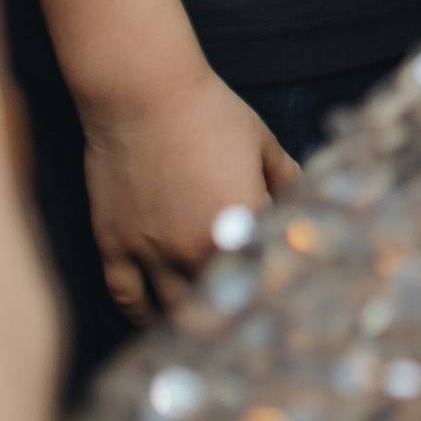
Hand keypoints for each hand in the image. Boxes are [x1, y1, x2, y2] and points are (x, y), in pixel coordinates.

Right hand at [82, 68, 294, 322]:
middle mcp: (196, 248)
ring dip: (189, 318)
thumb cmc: (209, 110)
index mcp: (240, 224)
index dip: (274, 281)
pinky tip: (150, 317)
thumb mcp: (261, 140)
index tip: (280, 294)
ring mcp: (152, 251)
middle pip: (218, 298)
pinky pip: (126, 295)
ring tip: (201, 326)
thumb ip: (286, 176)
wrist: (143, 94)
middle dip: (232, 308)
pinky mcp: (115, 245)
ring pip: (174, 306)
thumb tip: (304, 197)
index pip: (265, 269)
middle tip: (240, 318)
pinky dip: (139, 313)